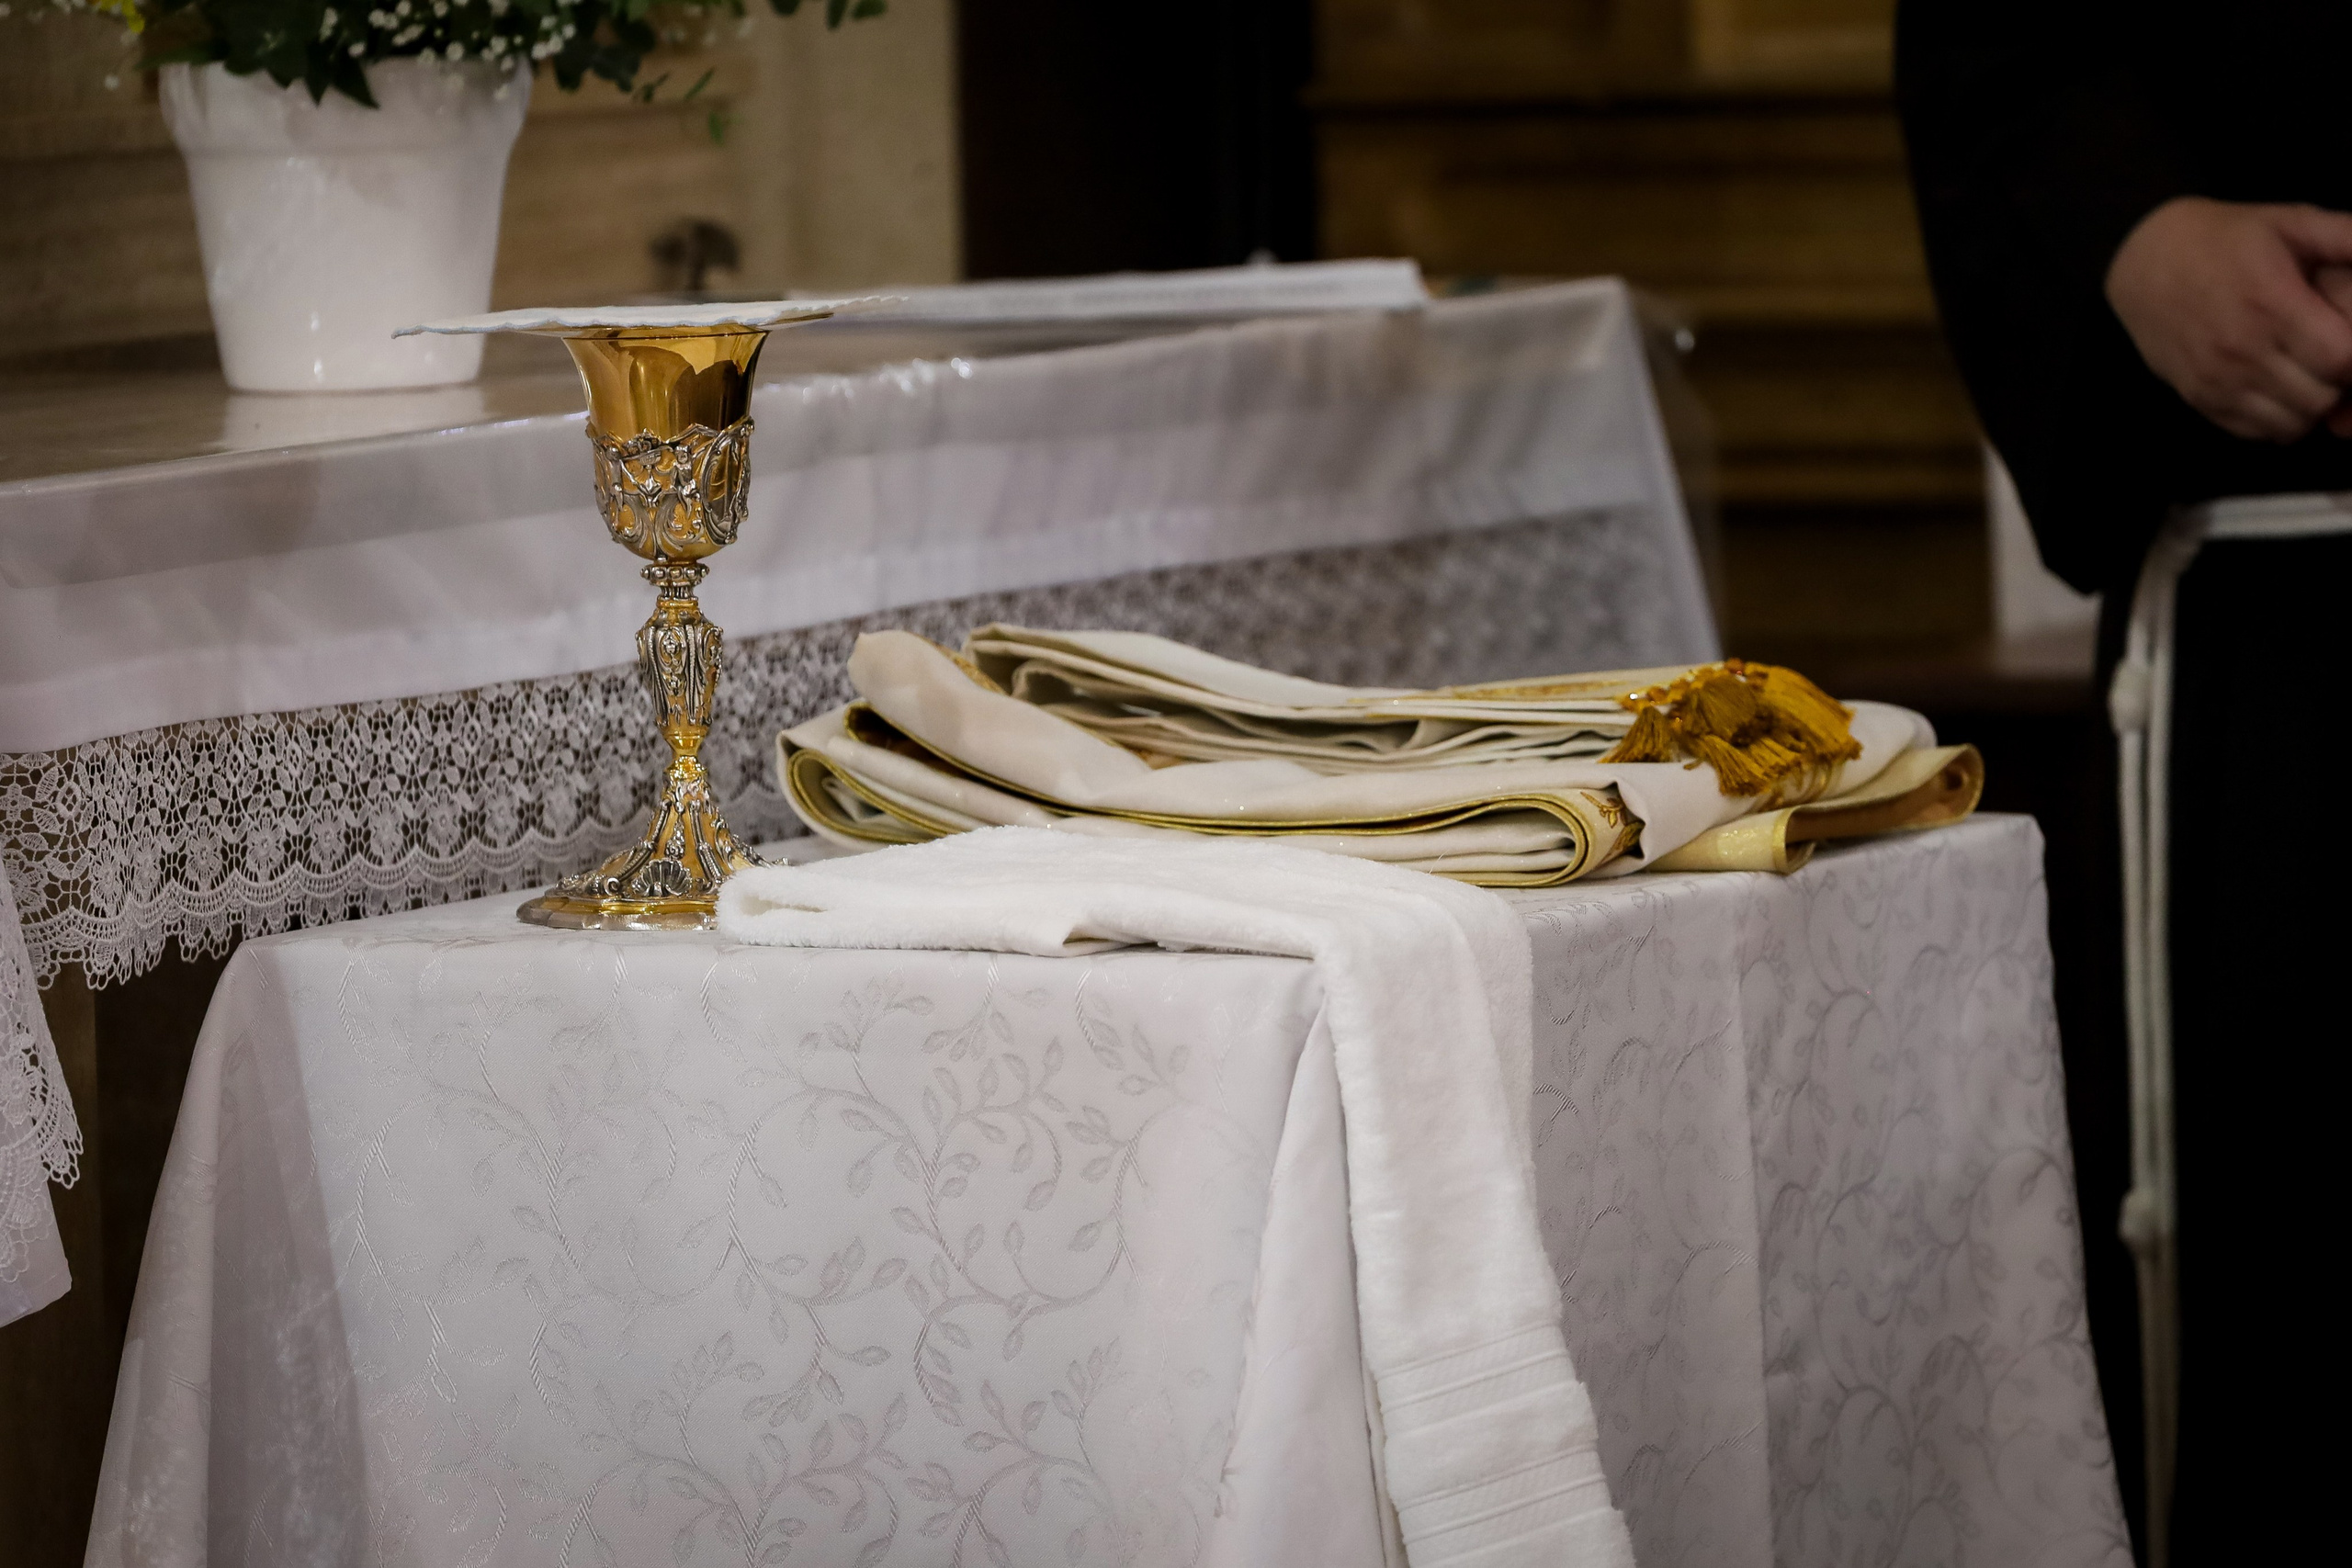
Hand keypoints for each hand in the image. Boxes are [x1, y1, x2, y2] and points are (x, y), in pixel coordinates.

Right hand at [2105, 197, 2351, 441]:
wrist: (2142, 261)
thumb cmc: (2222, 238)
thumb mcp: (2288, 221)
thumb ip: (2344, 235)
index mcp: (2272, 303)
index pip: (2341, 359)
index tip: (2351, 342)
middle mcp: (2243, 349)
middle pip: (2321, 398)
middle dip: (2340, 383)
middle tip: (2333, 358)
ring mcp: (2217, 380)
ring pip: (2292, 423)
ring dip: (2311, 405)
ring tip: (2309, 377)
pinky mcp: (2199, 398)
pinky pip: (2256, 432)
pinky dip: (2278, 419)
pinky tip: (2279, 390)